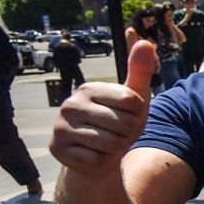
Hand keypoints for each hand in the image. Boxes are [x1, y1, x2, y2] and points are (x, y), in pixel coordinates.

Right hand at [50, 30, 155, 175]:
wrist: (97, 156)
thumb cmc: (118, 124)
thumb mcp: (134, 99)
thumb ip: (139, 71)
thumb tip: (145, 40)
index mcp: (89, 88)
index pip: (132, 101)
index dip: (137, 114)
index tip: (127, 116)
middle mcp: (70, 104)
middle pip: (123, 124)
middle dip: (128, 134)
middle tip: (118, 134)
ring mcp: (61, 127)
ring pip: (111, 144)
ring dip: (116, 149)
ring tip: (108, 145)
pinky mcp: (58, 150)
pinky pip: (97, 160)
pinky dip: (103, 162)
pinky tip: (95, 156)